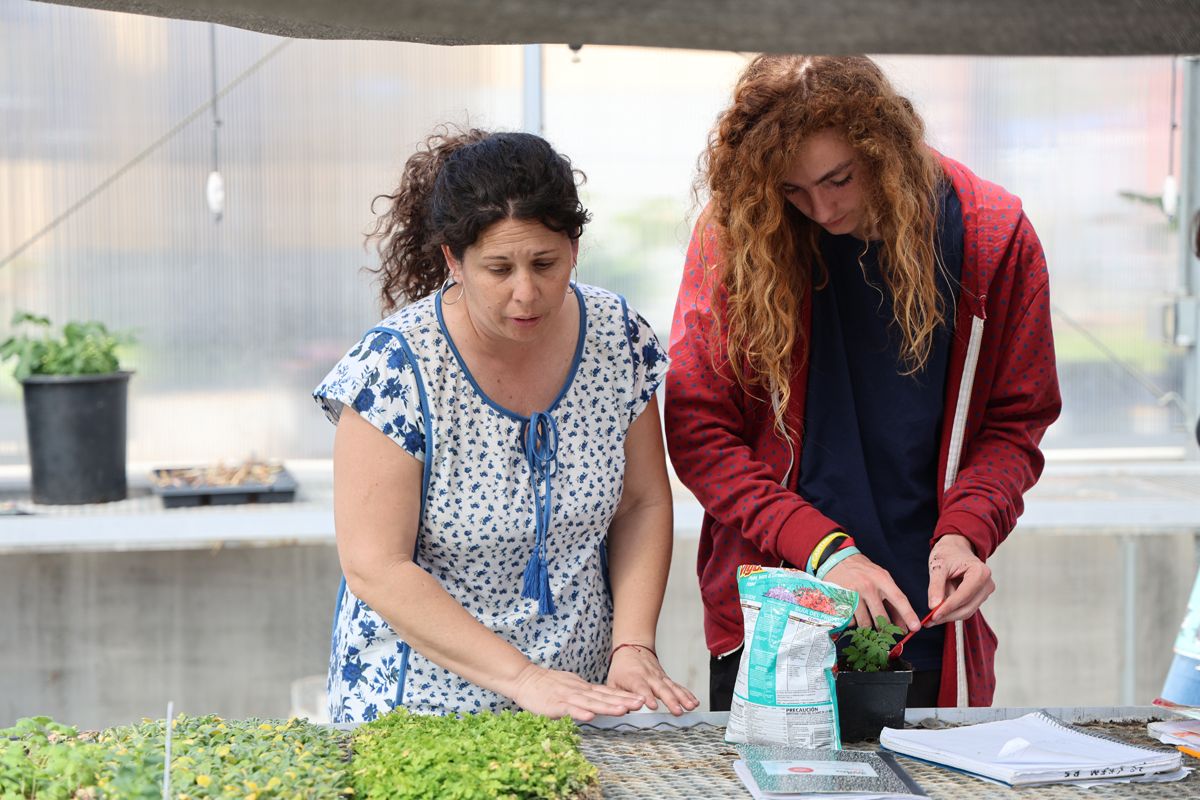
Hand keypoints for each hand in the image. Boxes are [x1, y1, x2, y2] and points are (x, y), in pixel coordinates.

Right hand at [508, 662, 645, 721]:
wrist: (524, 678)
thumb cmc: (546, 685)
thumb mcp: (571, 687)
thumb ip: (586, 695)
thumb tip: (601, 702)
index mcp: (583, 689)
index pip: (607, 692)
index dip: (624, 696)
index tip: (642, 698)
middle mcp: (579, 691)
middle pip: (604, 697)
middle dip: (624, 700)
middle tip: (642, 703)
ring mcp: (567, 697)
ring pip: (591, 702)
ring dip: (608, 706)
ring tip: (624, 709)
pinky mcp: (554, 705)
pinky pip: (569, 709)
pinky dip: (579, 712)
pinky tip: (590, 716)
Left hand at [606, 645, 699, 715]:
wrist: (632, 648)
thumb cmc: (621, 669)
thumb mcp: (613, 682)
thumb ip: (618, 697)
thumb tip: (622, 712)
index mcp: (634, 678)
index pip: (641, 688)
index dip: (647, 696)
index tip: (653, 706)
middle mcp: (649, 677)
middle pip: (661, 689)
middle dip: (670, 700)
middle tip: (677, 711)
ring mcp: (659, 677)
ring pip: (672, 687)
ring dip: (682, 697)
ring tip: (690, 707)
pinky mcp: (666, 678)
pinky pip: (678, 686)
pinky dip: (687, 693)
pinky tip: (694, 701)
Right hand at [823, 553, 919, 632]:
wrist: (837, 559)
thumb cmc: (863, 571)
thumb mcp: (881, 579)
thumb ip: (892, 600)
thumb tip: (903, 624)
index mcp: (881, 579)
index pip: (898, 599)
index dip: (908, 614)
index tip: (915, 627)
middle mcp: (868, 587)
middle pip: (881, 617)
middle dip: (885, 628)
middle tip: (885, 631)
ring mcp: (853, 594)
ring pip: (865, 623)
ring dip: (868, 626)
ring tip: (866, 618)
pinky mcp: (840, 600)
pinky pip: (850, 621)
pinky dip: (853, 621)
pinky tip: (853, 613)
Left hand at [927, 534, 993, 623]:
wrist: (956, 548)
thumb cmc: (948, 554)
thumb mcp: (938, 566)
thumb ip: (936, 586)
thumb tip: (934, 606)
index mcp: (980, 573)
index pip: (963, 596)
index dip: (948, 608)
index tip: (933, 616)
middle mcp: (987, 584)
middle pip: (967, 607)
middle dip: (947, 615)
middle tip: (928, 621)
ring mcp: (985, 592)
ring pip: (967, 611)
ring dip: (949, 615)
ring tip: (931, 618)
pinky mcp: (979, 597)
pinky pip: (966, 608)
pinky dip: (952, 612)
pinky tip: (938, 612)